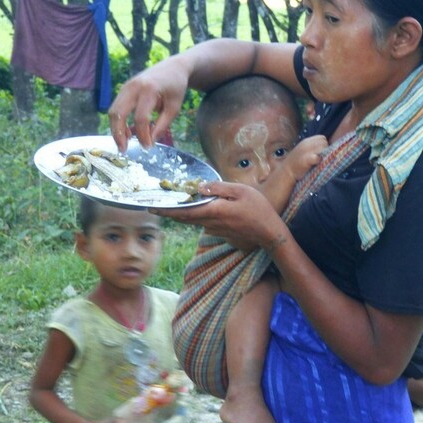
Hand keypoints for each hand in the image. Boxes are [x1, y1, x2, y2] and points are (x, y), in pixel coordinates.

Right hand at [109, 65, 188, 151]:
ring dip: (116, 129)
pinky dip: (118, 121)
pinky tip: (127, 133)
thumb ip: (162, 125)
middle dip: (119, 134)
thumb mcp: (174, 107)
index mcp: (149, 90)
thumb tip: (150, 142)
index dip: (143, 135)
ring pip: (113, 111)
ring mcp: (126, 86)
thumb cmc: (176, 87)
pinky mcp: (124, 89)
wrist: (173, 67)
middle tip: (124, 150)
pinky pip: (116, 107)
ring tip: (124, 144)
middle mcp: (133, 87)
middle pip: (119, 113)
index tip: (148, 147)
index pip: (141, 118)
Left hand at [155, 181, 284, 250]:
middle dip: (171, 212)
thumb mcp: (241, 191)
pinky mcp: (223, 235)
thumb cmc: (259, 209)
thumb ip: (219, 188)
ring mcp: (217, 231)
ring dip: (186, 214)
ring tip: (178, 205)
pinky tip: (205, 211)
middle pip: (186, 218)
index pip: (184, 211)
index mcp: (214, 211)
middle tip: (156, 206)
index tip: (152, 208)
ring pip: (196, 221)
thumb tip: (200, 187)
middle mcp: (211, 224)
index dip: (167, 210)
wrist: (271, 234)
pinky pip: (207, 225)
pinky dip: (201, 217)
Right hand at [285, 135, 328, 180]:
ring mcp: (305, 151)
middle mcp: (306, 144)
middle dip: (325, 150)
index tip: (321, 153)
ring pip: (323, 148)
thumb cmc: (297, 164)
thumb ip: (312, 148)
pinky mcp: (306, 160)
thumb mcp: (303, 151)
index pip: (322, 138)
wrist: (286, 173)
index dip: (324, 145)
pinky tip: (315, 164)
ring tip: (318, 161)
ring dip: (323, 155)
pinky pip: (318, 157)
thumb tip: (326, 148)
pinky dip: (319, 161)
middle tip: (321, 158)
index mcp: (306, 142)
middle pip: (324, 142)